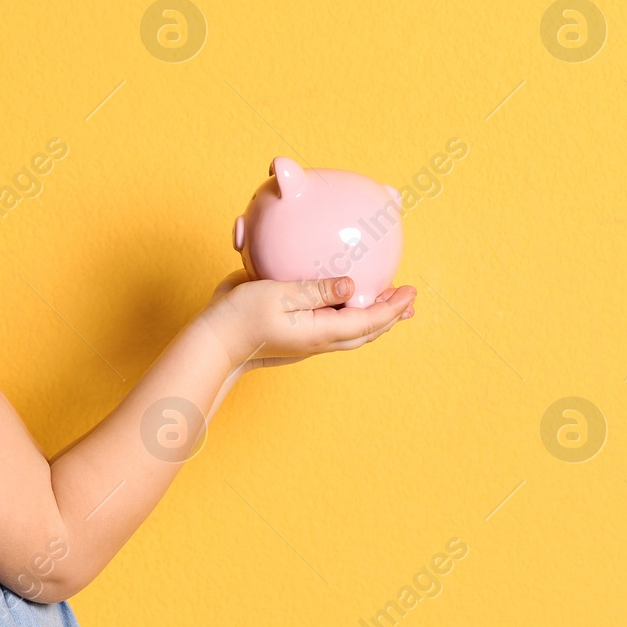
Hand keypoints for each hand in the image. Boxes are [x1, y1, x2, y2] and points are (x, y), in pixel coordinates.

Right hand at [200, 266, 415, 375]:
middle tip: (409, 300)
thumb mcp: (277, 295)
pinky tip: (346, 302)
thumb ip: (315, 289)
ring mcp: (309, 340)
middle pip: (366, 332)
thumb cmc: (240, 318)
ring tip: (388, 302)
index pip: (369, 321)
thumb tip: (350, 285)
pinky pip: (334, 326)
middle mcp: (320, 339)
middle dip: (390, 316)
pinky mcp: (297, 334)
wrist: (215, 341)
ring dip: (373, 317)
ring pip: (352, 332)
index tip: (411, 292)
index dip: (393, 307)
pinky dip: (351, 314)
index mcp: (321, 331)